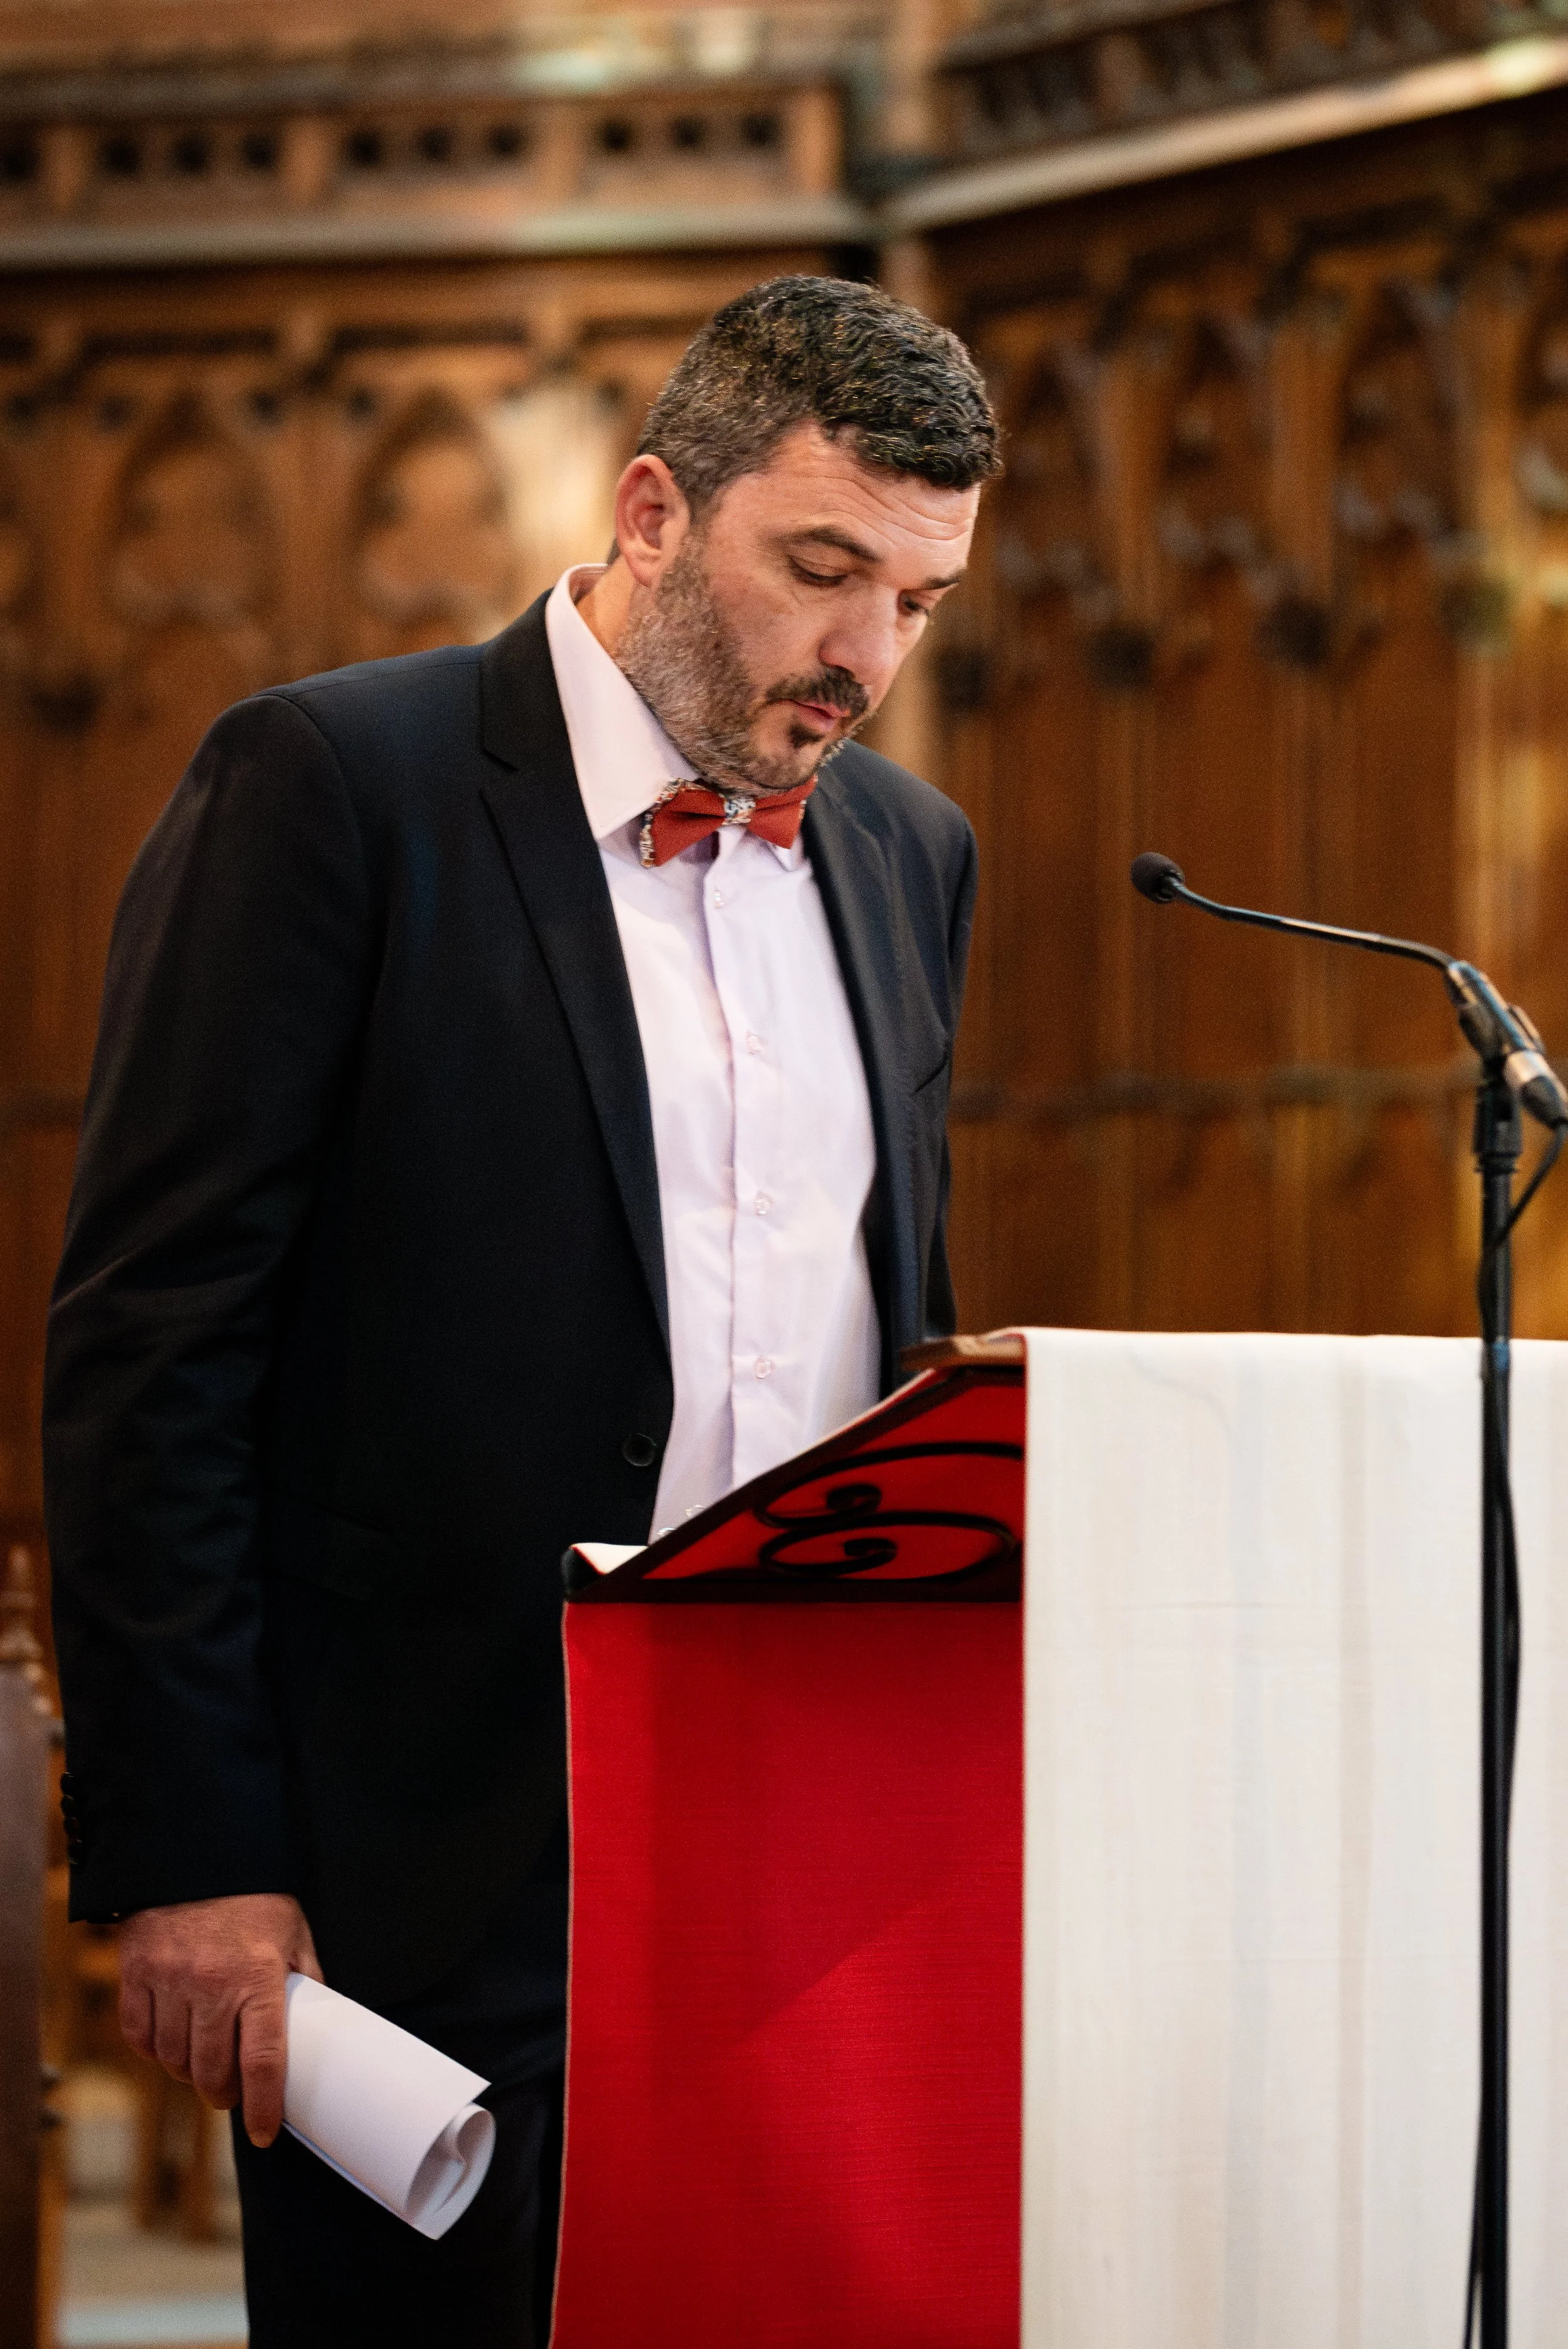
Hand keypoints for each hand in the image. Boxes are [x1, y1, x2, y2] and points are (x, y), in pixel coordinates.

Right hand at [118, 1893, 323, 2147]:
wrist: (196, 1854)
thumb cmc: (253, 1896)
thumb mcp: (293, 1930)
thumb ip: (305, 1978)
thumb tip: (322, 2024)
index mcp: (258, 1976)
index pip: (263, 2061)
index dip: (264, 2106)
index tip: (265, 2133)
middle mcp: (211, 1983)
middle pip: (213, 2072)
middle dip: (224, 2095)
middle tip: (231, 2096)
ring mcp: (169, 1979)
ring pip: (173, 2060)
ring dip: (189, 2074)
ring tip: (203, 2068)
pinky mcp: (136, 1973)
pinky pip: (139, 2035)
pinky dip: (153, 2050)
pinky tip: (170, 2044)